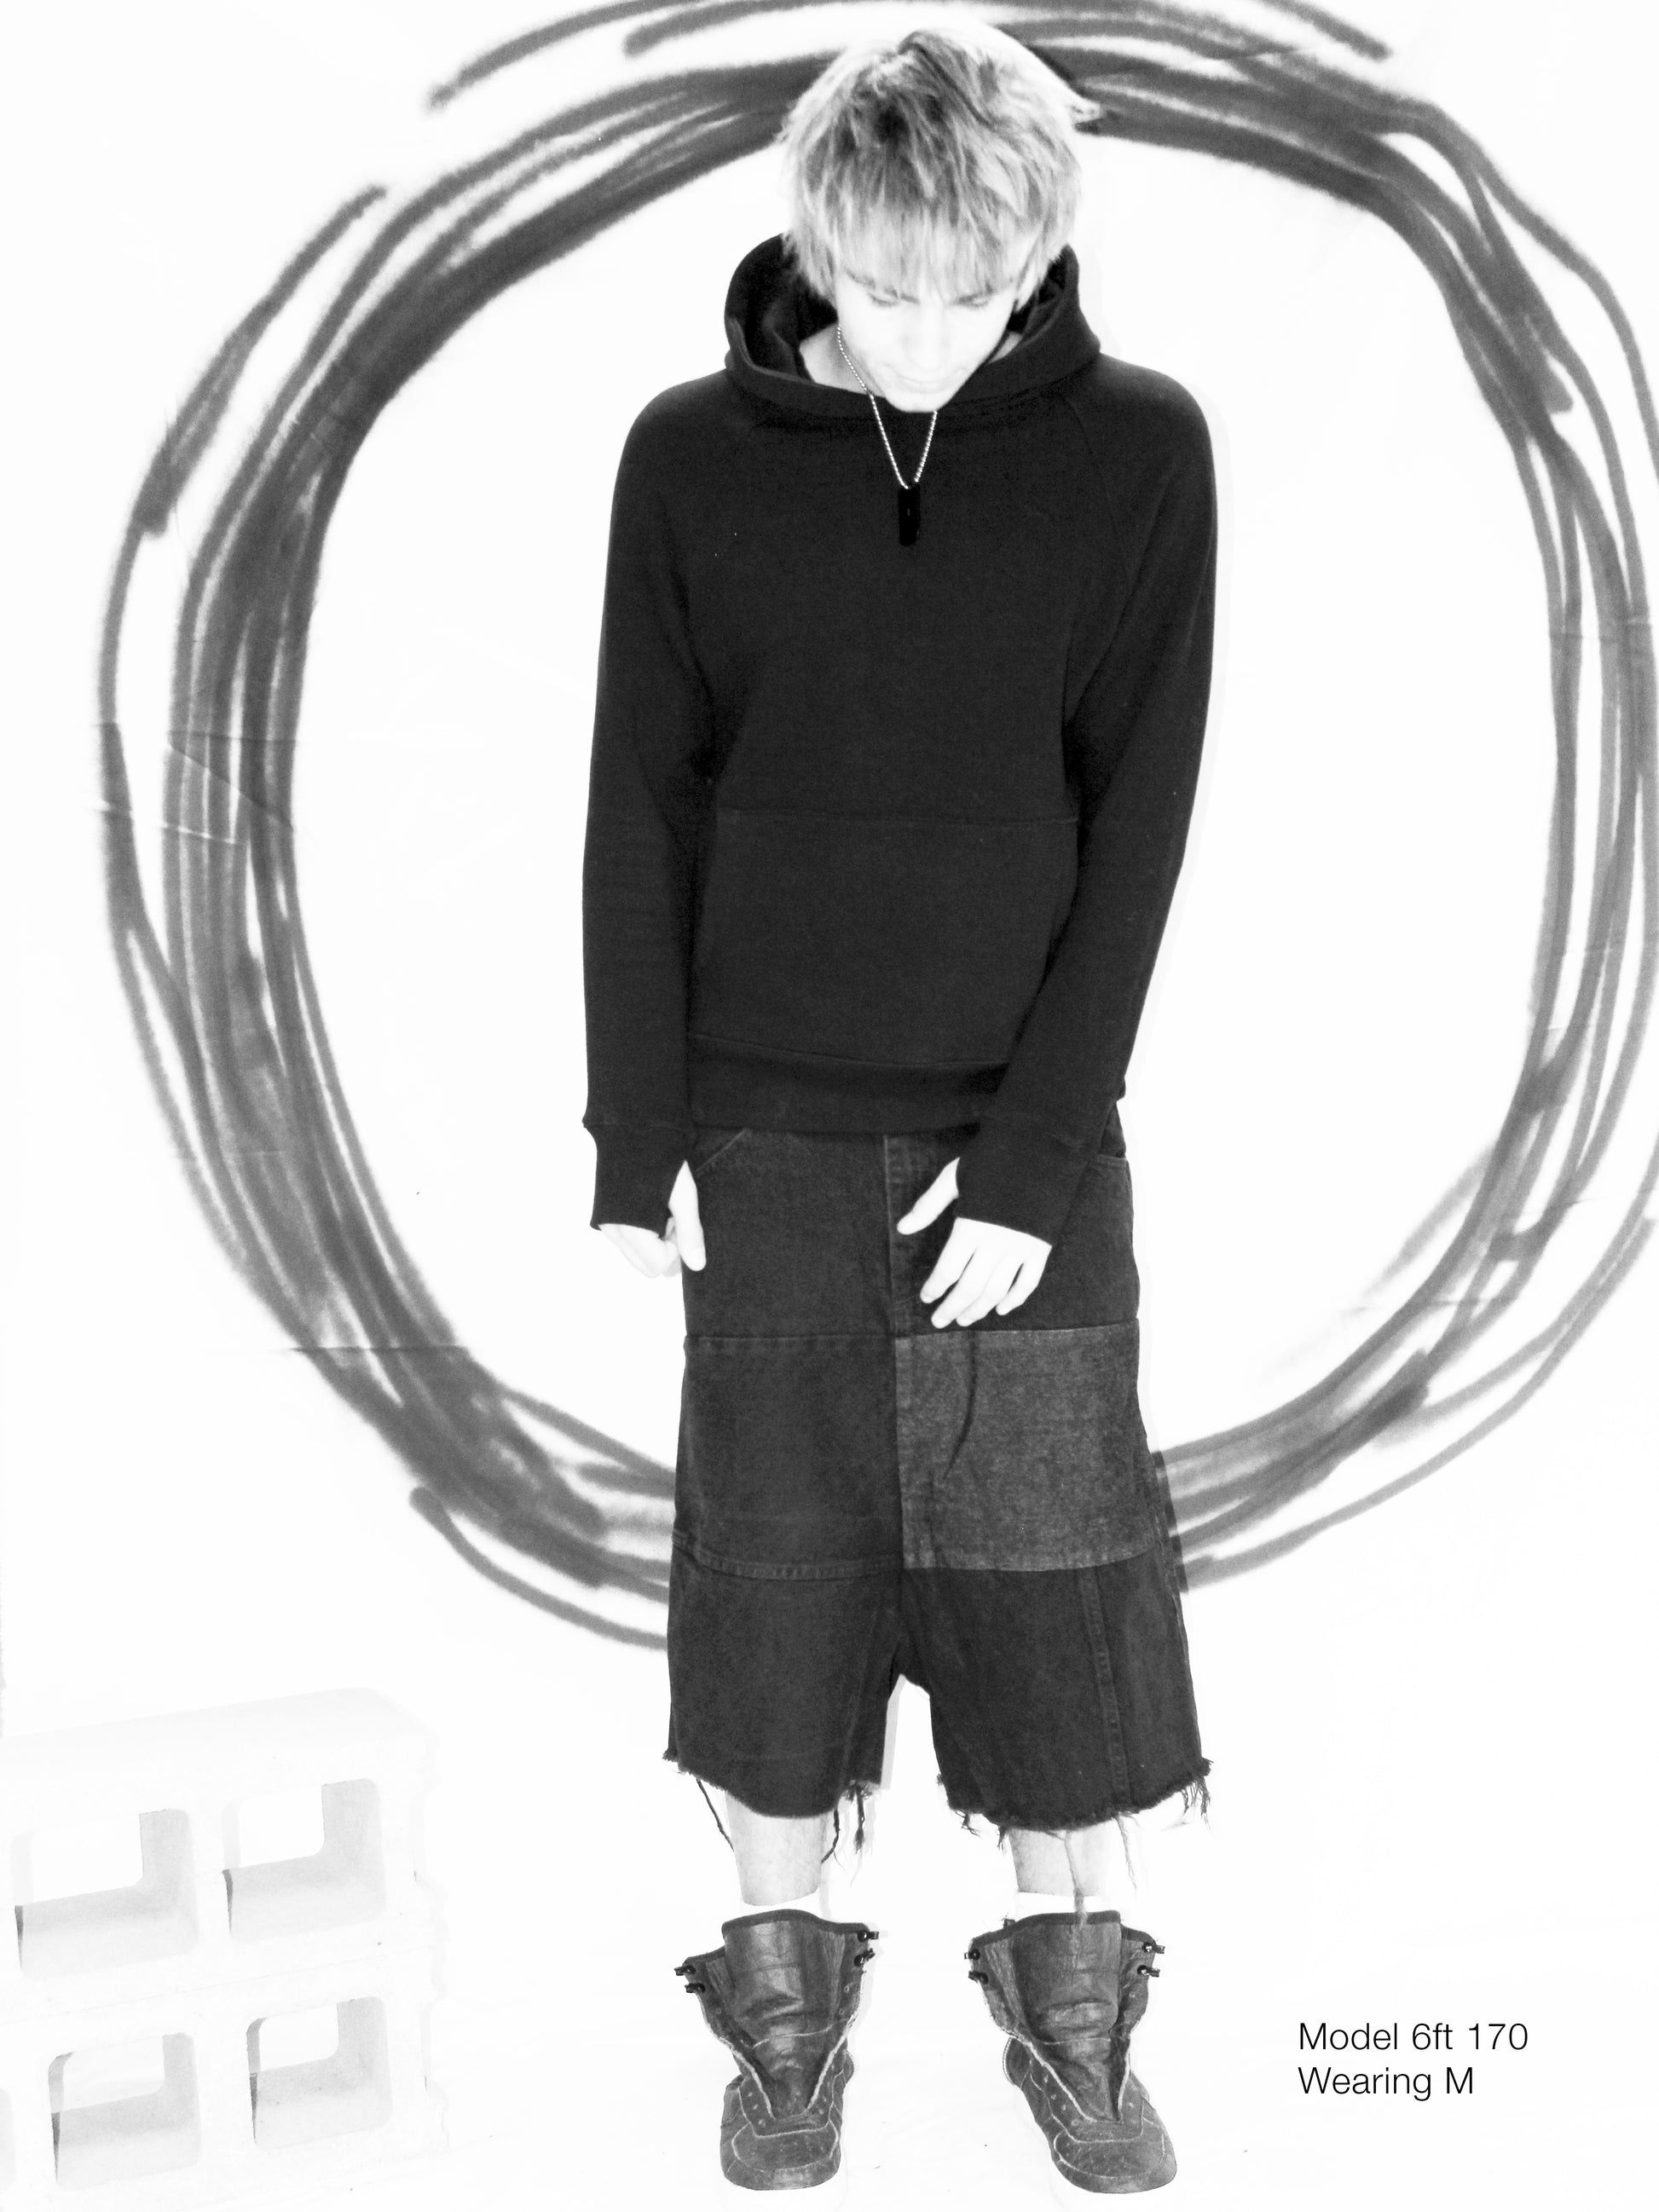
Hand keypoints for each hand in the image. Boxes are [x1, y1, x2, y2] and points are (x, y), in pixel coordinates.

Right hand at [599, 1160, 705, 1277]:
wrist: (634, 1128)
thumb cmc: (662, 1160)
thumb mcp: (684, 1196)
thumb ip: (689, 1233)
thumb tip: (697, 1266)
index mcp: (630, 1230)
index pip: (658, 1266)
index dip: (677, 1249)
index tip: (681, 1222)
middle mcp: (613, 1232)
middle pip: (646, 1266)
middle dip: (665, 1248)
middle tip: (672, 1217)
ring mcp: (606, 1225)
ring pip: (637, 1254)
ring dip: (654, 1239)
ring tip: (661, 1207)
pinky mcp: (605, 1216)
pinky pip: (628, 1240)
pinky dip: (642, 1230)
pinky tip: (648, 1204)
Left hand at [897, 1156, 1051, 1326]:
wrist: (1041, 1146)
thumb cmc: (993, 1158)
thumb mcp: (955, 1176)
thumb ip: (929, 1205)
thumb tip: (903, 1228)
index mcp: (971, 1225)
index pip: (948, 1269)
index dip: (935, 1287)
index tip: (925, 1298)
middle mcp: (996, 1242)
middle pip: (970, 1287)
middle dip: (952, 1307)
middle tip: (939, 1321)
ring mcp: (1022, 1247)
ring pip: (997, 1290)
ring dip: (978, 1309)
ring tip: (964, 1319)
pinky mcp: (1041, 1247)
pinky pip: (1028, 1283)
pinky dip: (1015, 1300)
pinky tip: (1000, 1309)